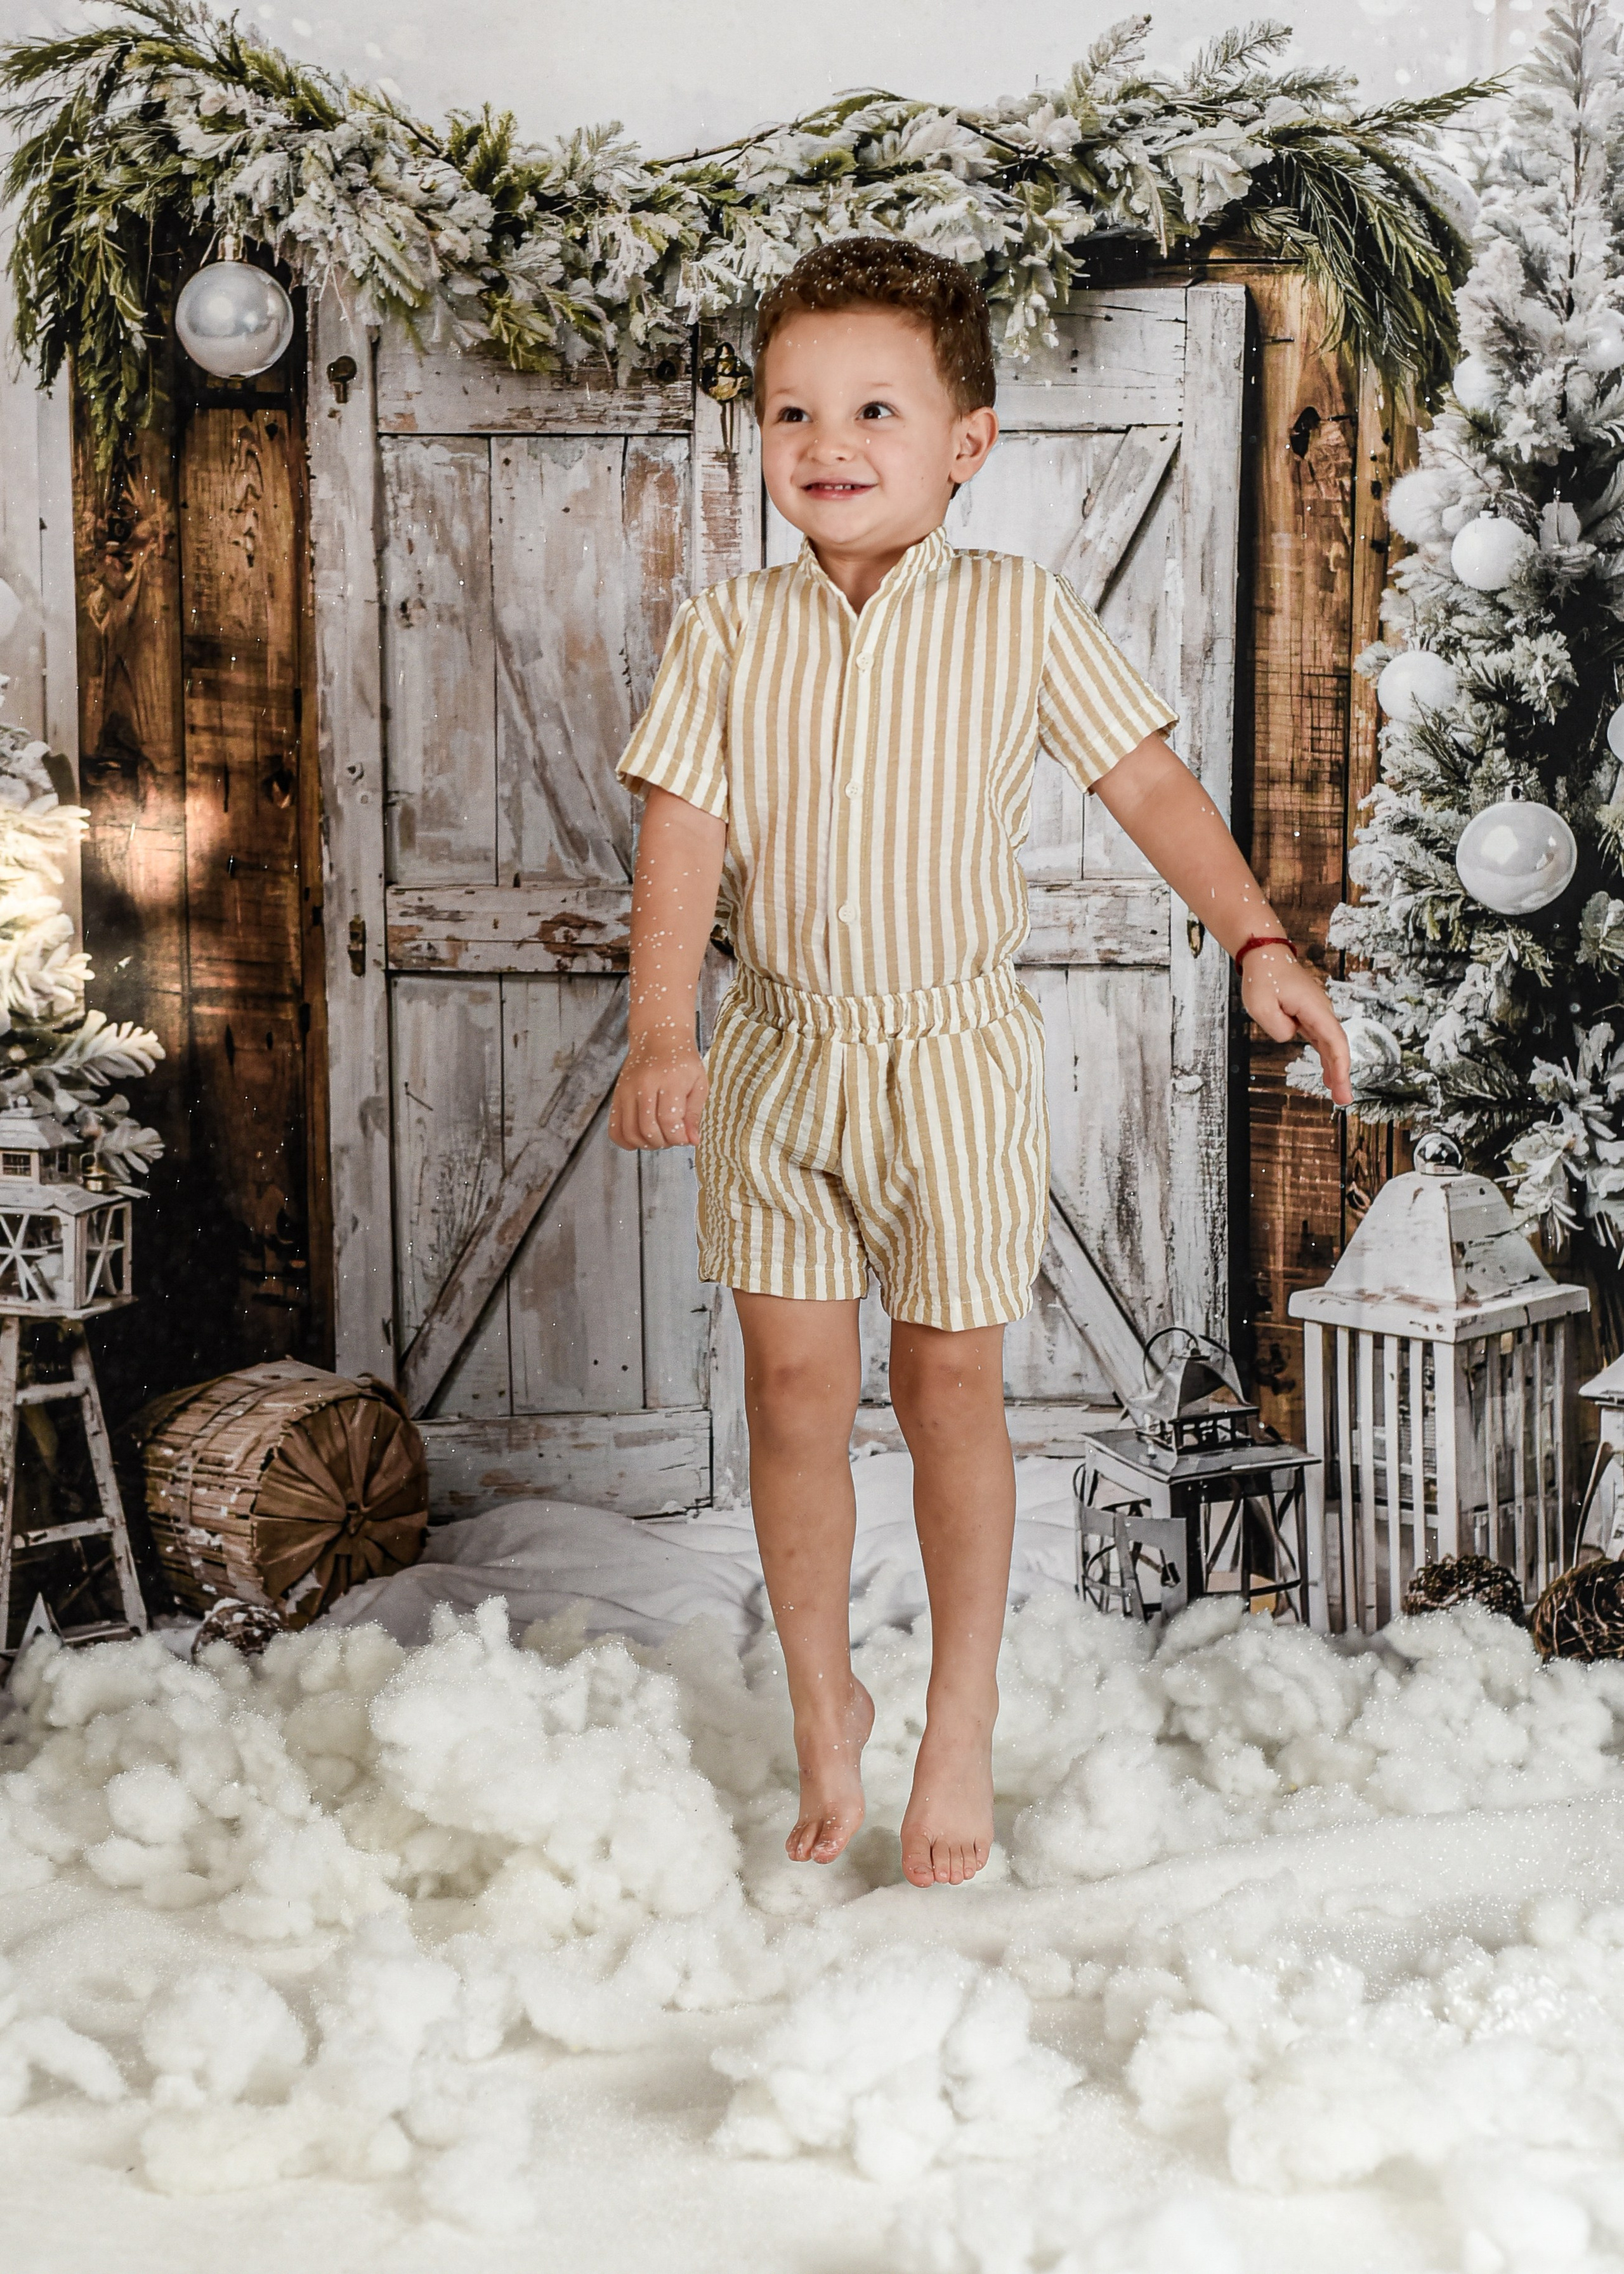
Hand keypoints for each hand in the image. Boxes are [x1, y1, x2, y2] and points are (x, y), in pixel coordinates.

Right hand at [609, 1030, 707, 1148]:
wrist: (658, 1036)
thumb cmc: (682, 1061)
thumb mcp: (698, 1083)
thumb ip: (695, 1113)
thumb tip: (692, 1141)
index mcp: (670, 1080)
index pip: (669, 1120)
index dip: (678, 1137)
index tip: (685, 1137)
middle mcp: (645, 1085)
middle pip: (648, 1129)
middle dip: (664, 1142)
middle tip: (673, 1138)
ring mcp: (627, 1090)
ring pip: (630, 1131)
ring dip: (646, 1144)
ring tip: (658, 1138)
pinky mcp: (617, 1095)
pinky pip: (614, 1127)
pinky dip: (625, 1141)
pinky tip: (639, 1140)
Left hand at [1241, 946, 1352, 1107]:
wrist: (1265, 954)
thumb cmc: (1263, 977)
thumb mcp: (1261, 1006)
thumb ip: (1278, 1028)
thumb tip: (1292, 1036)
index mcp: (1314, 1008)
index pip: (1334, 1042)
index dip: (1340, 1067)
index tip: (1342, 1087)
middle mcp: (1321, 1011)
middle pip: (1337, 1046)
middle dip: (1342, 1074)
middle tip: (1343, 1101)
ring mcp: (1316, 1013)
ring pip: (1331, 1044)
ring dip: (1335, 1068)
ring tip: (1337, 1094)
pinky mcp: (1309, 1014)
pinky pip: (1322, 1039)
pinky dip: (1326, 1057)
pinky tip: (1328, 1074)